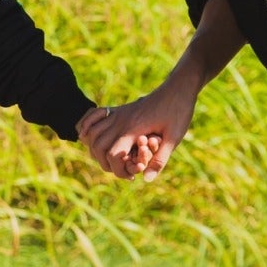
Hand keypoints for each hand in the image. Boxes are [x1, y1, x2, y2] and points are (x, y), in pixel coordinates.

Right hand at [78, 79, 197, 181]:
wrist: (177, 88)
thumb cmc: (178, 111)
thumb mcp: (174, 137)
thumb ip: (160, 159)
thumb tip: (146, 179)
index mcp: (133, 129)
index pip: (113, 155)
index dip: (118, 170)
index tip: (131, 177)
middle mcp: (121, 120)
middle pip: (98, 146)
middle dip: (105, 163)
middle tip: (121, 170)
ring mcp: (118, 113)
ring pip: (93, 133)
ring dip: (95, 150)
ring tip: (111, 160)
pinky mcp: (119, 109)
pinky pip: (94, 116)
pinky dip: (87, 126)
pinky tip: (90, 136)